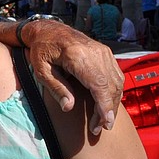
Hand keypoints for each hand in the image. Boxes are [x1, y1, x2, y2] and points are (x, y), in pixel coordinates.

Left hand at [23, 19, 122, 134]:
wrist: (49, 29)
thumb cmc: (41, 50)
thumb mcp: (41, 70)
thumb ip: (56, 88)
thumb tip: (68, 107)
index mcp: (78, 56)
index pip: (99, 85)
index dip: (104, 106)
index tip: (105, 122)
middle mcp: (96, 53)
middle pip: (110, 86)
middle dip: (108, 110)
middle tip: (100, 128)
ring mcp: (103, 52)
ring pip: (116, 82)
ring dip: (113, 103)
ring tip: (103, 121)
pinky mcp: (105, 53)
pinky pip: (115, 75)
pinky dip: (113, 92)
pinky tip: (106, 105)